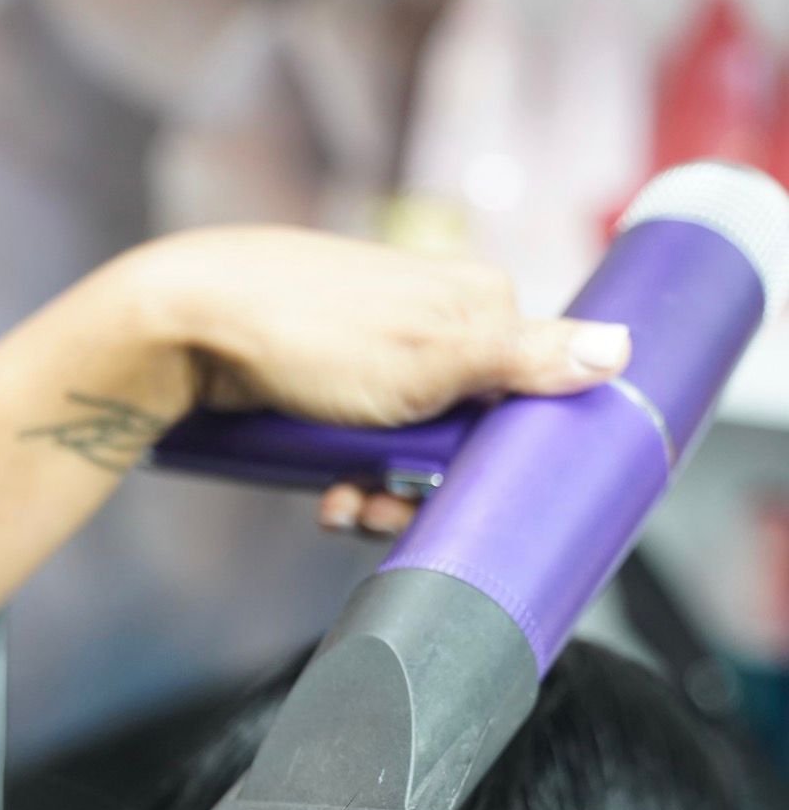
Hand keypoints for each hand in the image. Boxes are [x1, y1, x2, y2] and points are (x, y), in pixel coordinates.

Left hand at [127, 227, 631, 539]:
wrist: (189, 326)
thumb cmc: (310, 331)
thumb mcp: (433, 355)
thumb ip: (526, 358)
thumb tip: (621, 349)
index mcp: (477, 303)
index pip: (530, 392)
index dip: (500, 456)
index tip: (463, 491)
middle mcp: (434, 323)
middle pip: (466, 434)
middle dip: (426, 487)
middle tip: (383, 506)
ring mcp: (379, 354)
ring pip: (410, 451)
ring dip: (381, 494)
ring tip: (344, 505)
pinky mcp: (331, 381)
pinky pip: (360, 447)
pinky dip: (345, 477)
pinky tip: (323, 494)